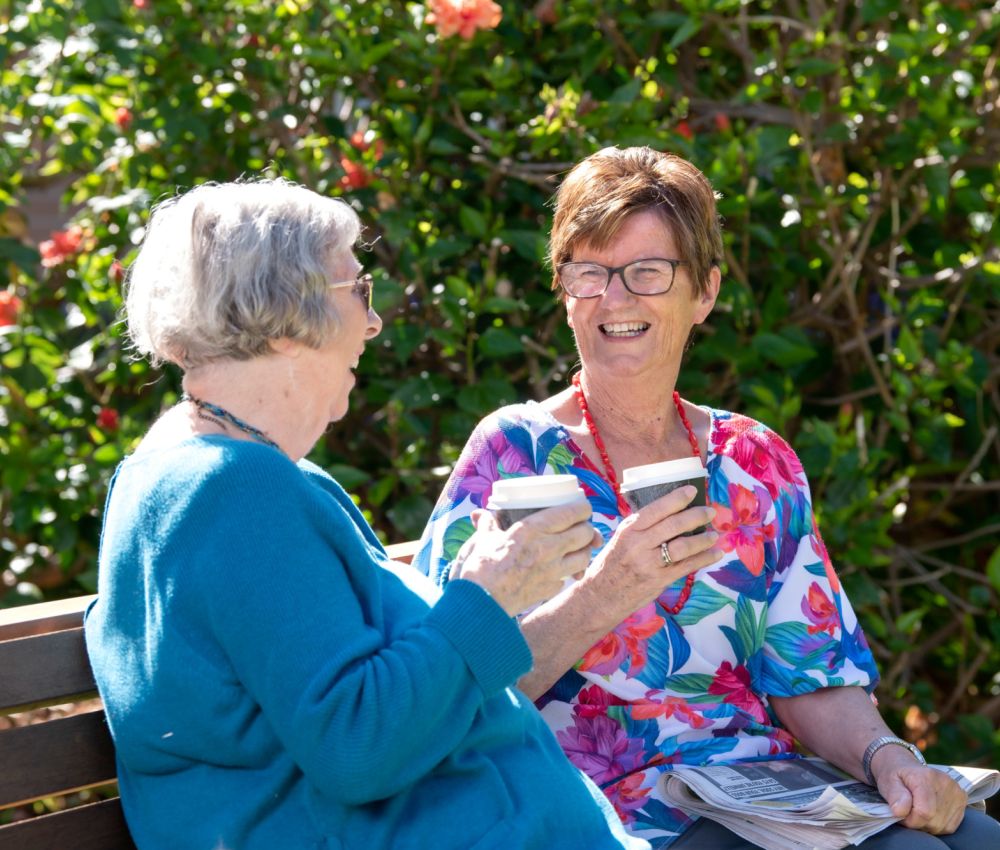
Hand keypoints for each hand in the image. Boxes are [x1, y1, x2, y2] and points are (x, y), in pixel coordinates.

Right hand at [452, 499, 600, 615]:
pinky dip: (569, 572)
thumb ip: (487, 524)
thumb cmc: (481, 567)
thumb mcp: (483, 539)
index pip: (571, 513)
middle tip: (581, 527)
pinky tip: (560, 569)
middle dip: (587, 528)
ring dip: (584, 551)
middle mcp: (549, 548)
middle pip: (586, 534)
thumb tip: (479, 514)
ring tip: (576, 548)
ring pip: (585, 557)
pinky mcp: (551, 588)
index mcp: (533, 529)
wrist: (481, 601)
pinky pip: (569, 577)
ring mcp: (553, 570)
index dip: (583, 508)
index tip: (583, 507)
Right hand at [578, 485, 722, 624]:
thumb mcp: (621, 538)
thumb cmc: (612, 563)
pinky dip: (704, 558)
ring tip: (714, 534)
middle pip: (673, 525)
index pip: (656, 509)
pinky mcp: (659, 580)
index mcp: (629, 529)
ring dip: (703, 539)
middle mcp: (639, 544)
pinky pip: (686, 566)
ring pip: (683, 546)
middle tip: (710, 512)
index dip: (676, 499)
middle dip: (696, 516)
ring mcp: (649, 563)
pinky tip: (715, 553)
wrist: (601, 595)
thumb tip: (673, 512)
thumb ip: (643, 527)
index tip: (692, 491)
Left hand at [874, 750, 967, 833]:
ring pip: (943, 826)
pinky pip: (950, 826)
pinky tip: (929, 812)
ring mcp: (957, 791)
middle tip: (908, 810)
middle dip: (918, 822)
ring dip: (927, 824)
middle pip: (934, 822)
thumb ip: (894, 796)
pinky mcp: (962, 799)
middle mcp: (946, 783)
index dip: (911, 820)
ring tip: (917, 810)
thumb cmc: (895, 775)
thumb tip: (900, 811)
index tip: (901, 813)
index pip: (925, 813)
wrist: (905, 765)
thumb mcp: (888, 782)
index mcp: (926, 777)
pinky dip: (938, 824)